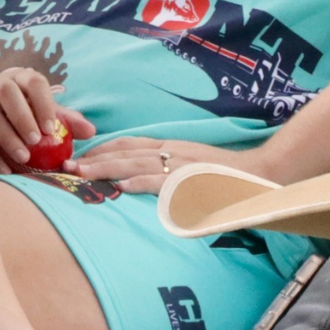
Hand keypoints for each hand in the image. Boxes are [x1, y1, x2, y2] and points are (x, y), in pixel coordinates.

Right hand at [0, 67, 94, 172]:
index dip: (44, 103)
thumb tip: (90, 131)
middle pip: (7, 92)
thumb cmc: (23, 115)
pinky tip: (5, 170)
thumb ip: (66, 121)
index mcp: (21, 79)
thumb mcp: (44, 114)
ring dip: (6, 135)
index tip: (50, 128)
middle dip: (22, 116)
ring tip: (23, 157)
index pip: (34, 81)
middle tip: (36, 141)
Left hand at [65, 137, 266, 194]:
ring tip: (79, 174)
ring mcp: (180, 164)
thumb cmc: (231, 176)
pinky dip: (137, 181)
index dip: (103, 150)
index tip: (80, 157)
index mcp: (172, 147)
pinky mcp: (190, 179)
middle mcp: (172, 150)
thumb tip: (149, 181)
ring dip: (104, 168)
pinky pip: (159, 180)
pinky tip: (118, 185)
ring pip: (133, 162)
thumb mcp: (196, 166)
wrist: (262, 174)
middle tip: (66, 166)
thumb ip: (174, 171)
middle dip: (93, 158)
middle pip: (124, 151)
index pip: (130, 144)